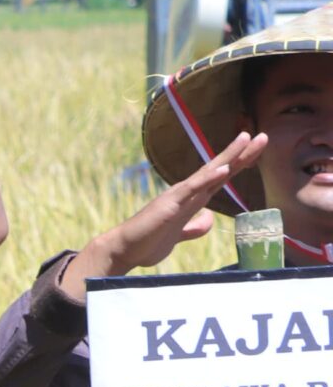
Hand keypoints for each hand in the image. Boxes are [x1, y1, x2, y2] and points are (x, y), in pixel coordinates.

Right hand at [58, 134, 266, 299]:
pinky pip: (192, 189)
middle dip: (241, 153)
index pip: (220, 178)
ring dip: (229, 156)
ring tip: (246, 139)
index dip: (239, 163)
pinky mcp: (170, 204)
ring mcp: (178, 196)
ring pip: (209, 172)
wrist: (124, 249)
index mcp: (191, 200)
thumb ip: (195, 227)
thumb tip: (209, 219)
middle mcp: (187, 193)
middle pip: (219, 169)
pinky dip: (208, 178)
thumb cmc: (148, 242)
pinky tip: (223, 169)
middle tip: (262, 136)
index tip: (256, 149)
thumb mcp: (179, 235)